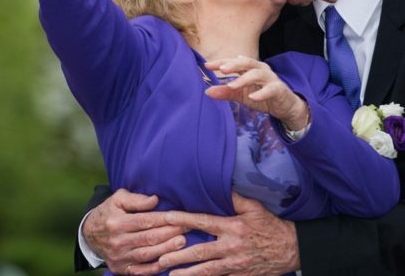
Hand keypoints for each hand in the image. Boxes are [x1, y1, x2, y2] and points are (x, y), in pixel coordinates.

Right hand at [82, 189, 187, 275]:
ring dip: (166, 250)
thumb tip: (155, 200)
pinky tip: (169, 261)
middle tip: (187, 228)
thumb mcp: (117, 199)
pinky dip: (156, 267)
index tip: (181, 216)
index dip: (165, 219)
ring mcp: (119, 257)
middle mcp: (118, 241)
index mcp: (117, 222)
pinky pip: (141, 271)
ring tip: (182, 243)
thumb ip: (136, 199)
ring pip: (147, 255)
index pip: (146, 221)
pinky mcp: (120, 269)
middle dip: (170, 233)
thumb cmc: (109, 212)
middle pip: (149, 238)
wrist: (90, 234)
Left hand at [158, 194, 299, 275]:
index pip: (202, 221)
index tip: (166, 218)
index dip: (183, 219)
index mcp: (232, 226)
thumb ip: (235, 197)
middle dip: (178, 255)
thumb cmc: (270, 225)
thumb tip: (220, 183)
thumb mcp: (254, 207)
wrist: (290, 249)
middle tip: (160, 258)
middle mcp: (230, 247)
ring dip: (187, 274)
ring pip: (206, 271)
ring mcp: (234, 265)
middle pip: (200, 252)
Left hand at [205, 56, 308, 129]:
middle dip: (233, 64)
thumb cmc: (261, 97)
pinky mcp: (279, 89)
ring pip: (257, 74)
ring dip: (244, 79)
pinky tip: (253, 98)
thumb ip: (226, 92)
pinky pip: (270, 89)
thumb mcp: (241, 95)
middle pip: (246, 62)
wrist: (284, 107)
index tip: (207, 65)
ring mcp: (270, 78)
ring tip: (232, 85)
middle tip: (221, 69)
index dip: (221, 62)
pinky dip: (261, 93)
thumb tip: (207, 91)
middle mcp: (260, 69)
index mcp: (250, 68)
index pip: (234, 62)